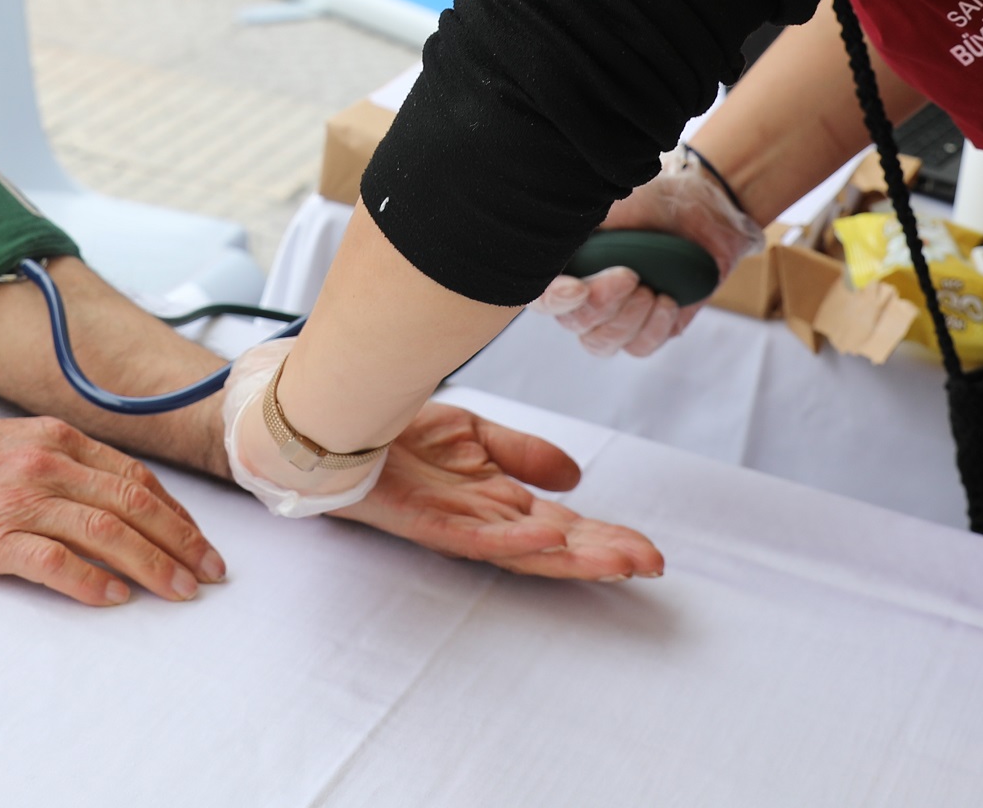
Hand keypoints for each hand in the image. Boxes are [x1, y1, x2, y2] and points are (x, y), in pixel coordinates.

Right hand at [0, 412, 226, 607]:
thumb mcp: (15, 442)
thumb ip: (64, 464)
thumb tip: (117, 499)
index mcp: (57, 439)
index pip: (135, 478)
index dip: (176, 512)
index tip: (200, 541)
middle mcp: (46, 464)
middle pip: (132, 505)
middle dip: (180, 542)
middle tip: (210, 573)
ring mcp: (18, 500)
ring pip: (105, 533)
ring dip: (152, 565)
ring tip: (180, 591)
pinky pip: (54, 562)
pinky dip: (91, 581)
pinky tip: (116, 597)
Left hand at [339, 404, 662, 580]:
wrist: (332, 418)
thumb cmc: (393, 428)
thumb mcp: (471, 431)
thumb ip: (522, 453)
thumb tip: (576, 479)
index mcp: (494, 499)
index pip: (561, 526)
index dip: (604, 538)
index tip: (649, 549)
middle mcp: (480, 519)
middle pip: (553, 547)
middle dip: (602, 556)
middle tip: (651, 564)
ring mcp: (453, 524)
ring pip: (522, 551)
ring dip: (572, 558)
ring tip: (619, 560)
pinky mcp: (423, 521)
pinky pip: (474, 537)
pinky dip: (513, 541)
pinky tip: (547, 538)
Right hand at [532, 150, 761, 358]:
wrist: (699, 207)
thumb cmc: (648, 200)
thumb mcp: (606, 200)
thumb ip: (574, 222)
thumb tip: (553, 234)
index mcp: (565, 264)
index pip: (539, 295)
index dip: (552, 301)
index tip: (578, 289)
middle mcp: (582, 295)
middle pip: (574, 322)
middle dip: (603, 302)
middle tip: (631, 274)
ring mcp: (614, 317)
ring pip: (602, 342)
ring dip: (629, 318)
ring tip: (652, 288)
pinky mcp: (646, 330)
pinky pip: (638, 348)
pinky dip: (654, 327)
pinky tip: (667, 300)